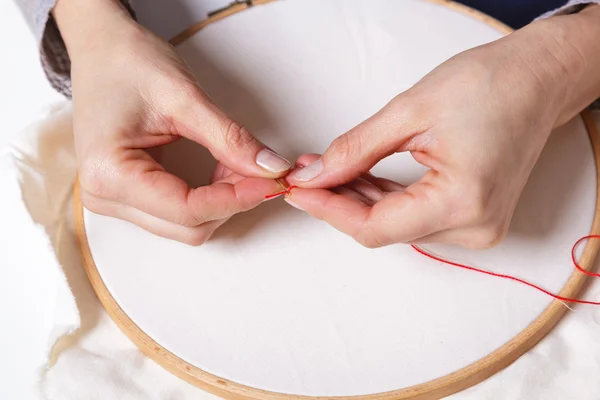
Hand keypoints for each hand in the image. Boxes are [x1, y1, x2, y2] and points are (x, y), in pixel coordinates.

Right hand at [54, 0, 289, 244]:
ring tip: (236, 161)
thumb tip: (272, 169)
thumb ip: (230, 138)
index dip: (237, 199)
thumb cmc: (128, 61)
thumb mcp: (184, 96)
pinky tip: (220, 170)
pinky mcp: (126, 195)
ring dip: (221, 200)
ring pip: (186, 224)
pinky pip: (178, 213)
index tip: (272, 179)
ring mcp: (112, 198)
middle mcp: (104, 195)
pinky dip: (208, 197)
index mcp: (108, 173)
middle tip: (260, 167)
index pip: (188, 210)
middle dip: (231, 200)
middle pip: (189, 226)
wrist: (101, 46)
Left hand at [285, 9, 599, 248]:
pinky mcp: (472, 218)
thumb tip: (315, 176)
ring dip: (358, 199)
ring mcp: (476, 227)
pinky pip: (414, 217)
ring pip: (395, 224)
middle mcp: (473, 227)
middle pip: (383, 229)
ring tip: (325, 170)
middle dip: (338, 201)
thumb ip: (355, 150)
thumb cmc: (490, 85)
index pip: (374, 227)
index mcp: (462, 203)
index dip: (329, 210)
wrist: (537, 80)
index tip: (298, 190)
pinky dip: (382, 198)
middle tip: (305, 173)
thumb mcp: (410, 111)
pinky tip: (357, 177)